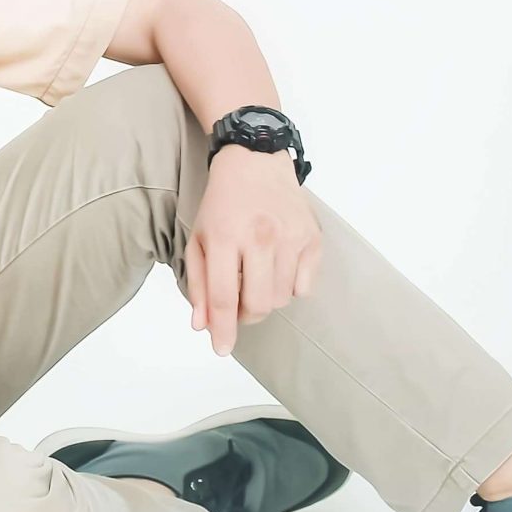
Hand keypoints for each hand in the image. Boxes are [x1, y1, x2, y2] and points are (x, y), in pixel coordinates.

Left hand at [184, 146, 320, 356]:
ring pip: (281, 298)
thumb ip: (199, 284)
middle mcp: (260, 237)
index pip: (225, 298)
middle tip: (238, 302)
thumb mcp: (199, 238)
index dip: (223, 330)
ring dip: (266, 300)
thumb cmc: (222, 203)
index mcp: (225, 237)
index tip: (221, 349)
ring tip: (256, 278)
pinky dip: (290, 287)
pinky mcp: (312, 238)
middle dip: (245, 315)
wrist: (256, 162)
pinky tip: (278, 267)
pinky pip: (304, 286)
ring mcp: (290, 237)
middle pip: (259, 305)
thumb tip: (202, 325)